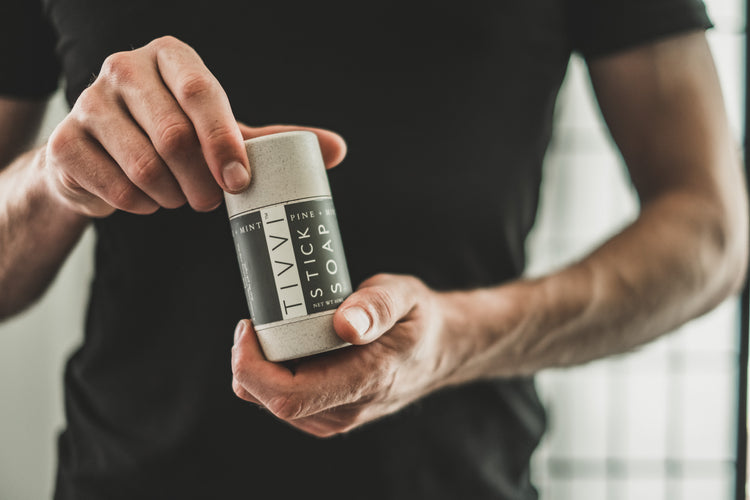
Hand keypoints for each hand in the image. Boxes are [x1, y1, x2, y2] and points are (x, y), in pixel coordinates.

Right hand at [42, 36, 345, 216]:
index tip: (240, 182)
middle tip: (210, 201)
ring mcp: (88, 103)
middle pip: (174, 136)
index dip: (224, 142)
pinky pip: (116, 189)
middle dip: (201, 182)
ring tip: (180, 196)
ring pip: (145, 167)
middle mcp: (124, 69)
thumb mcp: (223, 131)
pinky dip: (140, 206)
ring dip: (173, 197)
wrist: (104, 155)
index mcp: (170, 58)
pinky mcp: (66, 143)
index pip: (202, 94)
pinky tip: (147, 199)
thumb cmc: (174, 136)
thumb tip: (338, 150)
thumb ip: (272, 139)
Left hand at [230, 273, 457, 436]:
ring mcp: (339, 417)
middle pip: (271, 400)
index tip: (249, 326)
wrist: (441, 350)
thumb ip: (377, 306)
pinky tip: (287, 348)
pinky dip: (274, 375)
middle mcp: (349, 409)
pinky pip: (286, 402)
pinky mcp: (331, 415)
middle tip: (256, 321)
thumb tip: (344, 324)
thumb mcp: (406, 296)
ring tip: (272, 330)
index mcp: (366, 380)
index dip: (253, 365)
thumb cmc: (419, 319)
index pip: (288, 395)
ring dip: (260, 368)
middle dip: (249, 362)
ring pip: (274, 403)